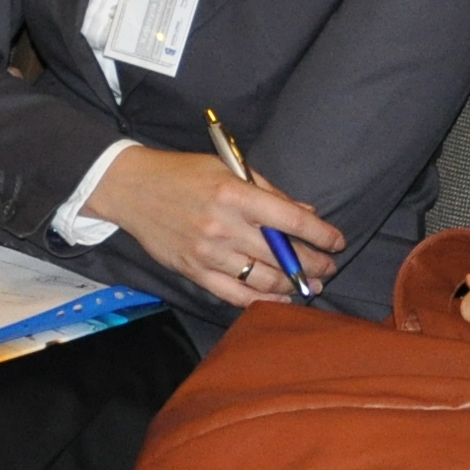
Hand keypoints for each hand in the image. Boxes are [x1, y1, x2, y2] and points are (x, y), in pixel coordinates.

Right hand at [83, 146, 342, 309]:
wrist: (132, 189)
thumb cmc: (183, 173)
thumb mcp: (227, 168)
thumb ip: (268, 192)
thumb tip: (305, 215)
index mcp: (235, 194)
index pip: (290, 220)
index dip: (320, 234)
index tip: (337, 241)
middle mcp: (224, 226)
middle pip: (281, 254)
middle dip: (313, 264)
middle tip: (329, 268)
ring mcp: (208, 253)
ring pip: (263, 279)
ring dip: (293, 285)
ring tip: (310, 286)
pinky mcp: (195, 272)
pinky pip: (235, 295)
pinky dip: (262, 301)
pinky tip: (280, 299)